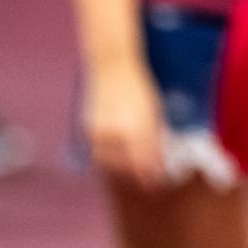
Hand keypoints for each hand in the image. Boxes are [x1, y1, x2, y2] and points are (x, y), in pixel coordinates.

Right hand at [84, 62, 167, 190]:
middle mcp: (119, 132)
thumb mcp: (153, 109)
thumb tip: (159, 153)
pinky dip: (106, 160)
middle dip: (138, 175)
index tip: (158, 178)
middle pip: (128, 165)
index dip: (152, 172)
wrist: (112, 66)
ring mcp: (101, 131)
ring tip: (130, 174)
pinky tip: (114, 161)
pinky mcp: (88, 129)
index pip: (147, 159)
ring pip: (110, 163)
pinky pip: (97, 153)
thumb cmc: (138, 86)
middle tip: (146, 180)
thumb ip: (154, 132)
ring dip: (121, 170)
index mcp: (138, 127)